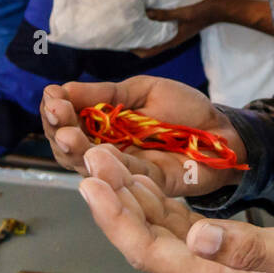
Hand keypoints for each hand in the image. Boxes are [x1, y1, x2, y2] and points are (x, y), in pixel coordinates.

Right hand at [40, 76, 243, 196]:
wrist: (222, 131)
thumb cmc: (184, 110)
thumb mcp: (144, 91)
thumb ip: (106, 94)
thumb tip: (62, 88)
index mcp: (103, 126)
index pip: (69, 121)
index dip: (56, 110)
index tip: (51, 95)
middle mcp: (106, 150)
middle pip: (69, 148)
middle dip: (58, 129)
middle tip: (55, 113)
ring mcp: (124, 169)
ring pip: (89, 165)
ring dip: (74, 149)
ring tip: (65, 134)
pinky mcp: (146, 183)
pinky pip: (122, 176)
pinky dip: (107, 166)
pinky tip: (94, 152)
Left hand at [80, 146, 273, 272]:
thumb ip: (249, 249)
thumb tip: (200, 237)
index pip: (150, 250)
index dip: (118, 218)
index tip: (94, 185)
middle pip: (143, 238)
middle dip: (114, 199)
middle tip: (93, 158)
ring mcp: (209, 261)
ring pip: (155, 230)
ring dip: (129, 196)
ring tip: (107, 161)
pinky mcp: (218, 248)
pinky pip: (174, 225)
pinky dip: (155, 200)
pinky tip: (143, 179)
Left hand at [131, 0, 222, 57]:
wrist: (220, 8)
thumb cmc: (204, 11)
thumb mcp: (184, 12)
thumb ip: (165, 14)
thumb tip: (145, 14)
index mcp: (173, 40)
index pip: (149, 52)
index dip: (135, 50)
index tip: (122, 42)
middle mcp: (172, 39)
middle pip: (149, 46)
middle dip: (136, 41)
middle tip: (121, 31)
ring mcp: (174, 33)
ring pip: (154, 37)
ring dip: (143, 32)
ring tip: (129, 23)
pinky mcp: (176, 26)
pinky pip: (160, 29)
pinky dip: (151, 25)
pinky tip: (144, 14)